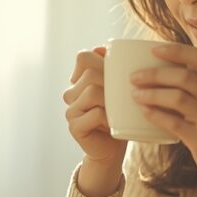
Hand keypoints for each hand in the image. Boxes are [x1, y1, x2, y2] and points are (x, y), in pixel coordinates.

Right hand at [63, 46, 127, 193]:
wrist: (112, 149)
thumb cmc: (120, 117)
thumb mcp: (119, 90)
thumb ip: (112, 69)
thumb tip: (103, 47)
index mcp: (79, 81)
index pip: (83, 57)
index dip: (100, 60)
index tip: (115, 74)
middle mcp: (70, 93)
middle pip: (90, 74)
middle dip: (111, 82)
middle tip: (125, 96)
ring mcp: (70, 110)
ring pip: (93, 92)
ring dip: (112, 101)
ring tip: (121, 110)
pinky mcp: (74, 127)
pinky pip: (95, 113)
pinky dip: (109, 118)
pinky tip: (115, 124)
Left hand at [130, 44, 196, 196]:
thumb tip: (165, 72)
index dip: (176, 50)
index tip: (154, 49)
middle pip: (183, 77)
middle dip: (154, 74)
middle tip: (135, 77)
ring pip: (176, 98)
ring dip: (151, 94)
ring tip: (135, 94)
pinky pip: (173, 123)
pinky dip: (155, 115)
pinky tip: (144, 111)